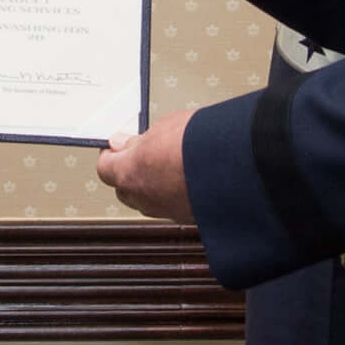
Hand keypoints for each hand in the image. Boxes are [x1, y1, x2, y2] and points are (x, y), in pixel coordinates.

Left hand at [96, 108, 194, 223]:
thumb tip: (126, 143)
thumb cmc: (201, 142)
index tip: (119, 144)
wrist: (239, 166)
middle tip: (143, 152)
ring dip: (153, 184)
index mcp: (130, 175)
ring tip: (171, 162)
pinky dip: (175, 193)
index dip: (111, 155)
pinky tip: (188, 176)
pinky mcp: (189, 218)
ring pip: (149, 200)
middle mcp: (144, 199)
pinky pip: (172, 205)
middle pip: (124, 189)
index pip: (105, 168)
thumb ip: (139, 140)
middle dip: (130, 171)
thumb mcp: (165, 126)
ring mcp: (167, 212)